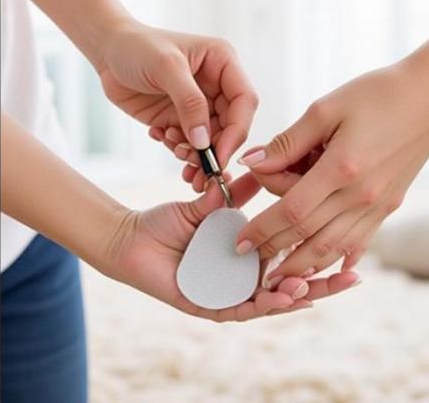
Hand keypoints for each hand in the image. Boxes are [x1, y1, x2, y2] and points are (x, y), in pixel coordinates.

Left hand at [98, 22, 257, 187]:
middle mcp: (215, 85)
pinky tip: (159, 135)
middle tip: (197, 167)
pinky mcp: (178, 117)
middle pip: (230, 126)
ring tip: (174, 148)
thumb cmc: (137, 47)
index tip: (220, 155)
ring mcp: (197, 104)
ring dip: (195, 153)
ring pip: (209, 140)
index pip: (244, 101)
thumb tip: (205, 142)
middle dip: (215, 149)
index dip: (237, 131)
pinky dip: (177, 148)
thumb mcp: (166, 67)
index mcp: (222, 63)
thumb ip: (189, 102)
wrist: (107, 50)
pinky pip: (188, 143)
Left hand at [100, 174, 358, 321]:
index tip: (344, 245)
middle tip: (352, 276)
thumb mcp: (205, 206)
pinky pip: (239, 309)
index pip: (287, 258)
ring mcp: (225, 296)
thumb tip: (255, 170)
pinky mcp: (207, 306)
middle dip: (320, 283)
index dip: (315, 254)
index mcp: (244, 257)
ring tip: (316, 287)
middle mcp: (240, 280)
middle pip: (288, 287)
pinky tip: (280, 297)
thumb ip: (230, 196)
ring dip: (294, 296)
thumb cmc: (165, 224)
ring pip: (269, 303)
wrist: (128, 238)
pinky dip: (261, 304)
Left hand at [234, 47, 428, 283]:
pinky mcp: (389, 205)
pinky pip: (360, 240)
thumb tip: (252, 162)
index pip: (292, 211)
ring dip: (305, 265)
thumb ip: (287, 142)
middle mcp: (362, 195)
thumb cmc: (374, 95)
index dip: (263, 229)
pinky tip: (326, 268)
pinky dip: (339, 256)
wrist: (428, 99)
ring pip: (335, 247)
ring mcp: (378, 205)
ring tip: (279, 276)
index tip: (238, 241)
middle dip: (276, 252)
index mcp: (341, 169)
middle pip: (310, 235)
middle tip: (248, 262)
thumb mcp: (324, 110)